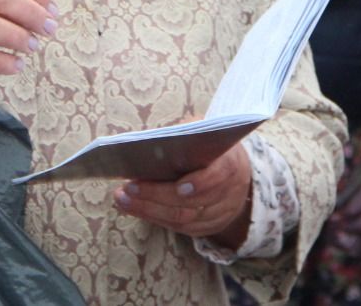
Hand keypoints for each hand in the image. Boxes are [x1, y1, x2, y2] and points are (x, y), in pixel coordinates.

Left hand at [114, 141, 252, 246]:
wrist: (238, 171)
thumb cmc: (212, 146)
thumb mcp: (205, 132)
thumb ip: (187, 134)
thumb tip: (153, 142)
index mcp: (230, 164)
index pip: (218, 177)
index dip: (199, 184)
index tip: (177, 186)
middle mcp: (229, 193)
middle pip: (192, 204)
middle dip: (157, 197)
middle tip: (128, 189)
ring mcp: (221, 214)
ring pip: (184, 220)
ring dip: (150, 211)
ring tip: (123, 200)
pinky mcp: (210, 227)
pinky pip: (182, 229)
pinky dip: (157, 219)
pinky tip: (137, 208)